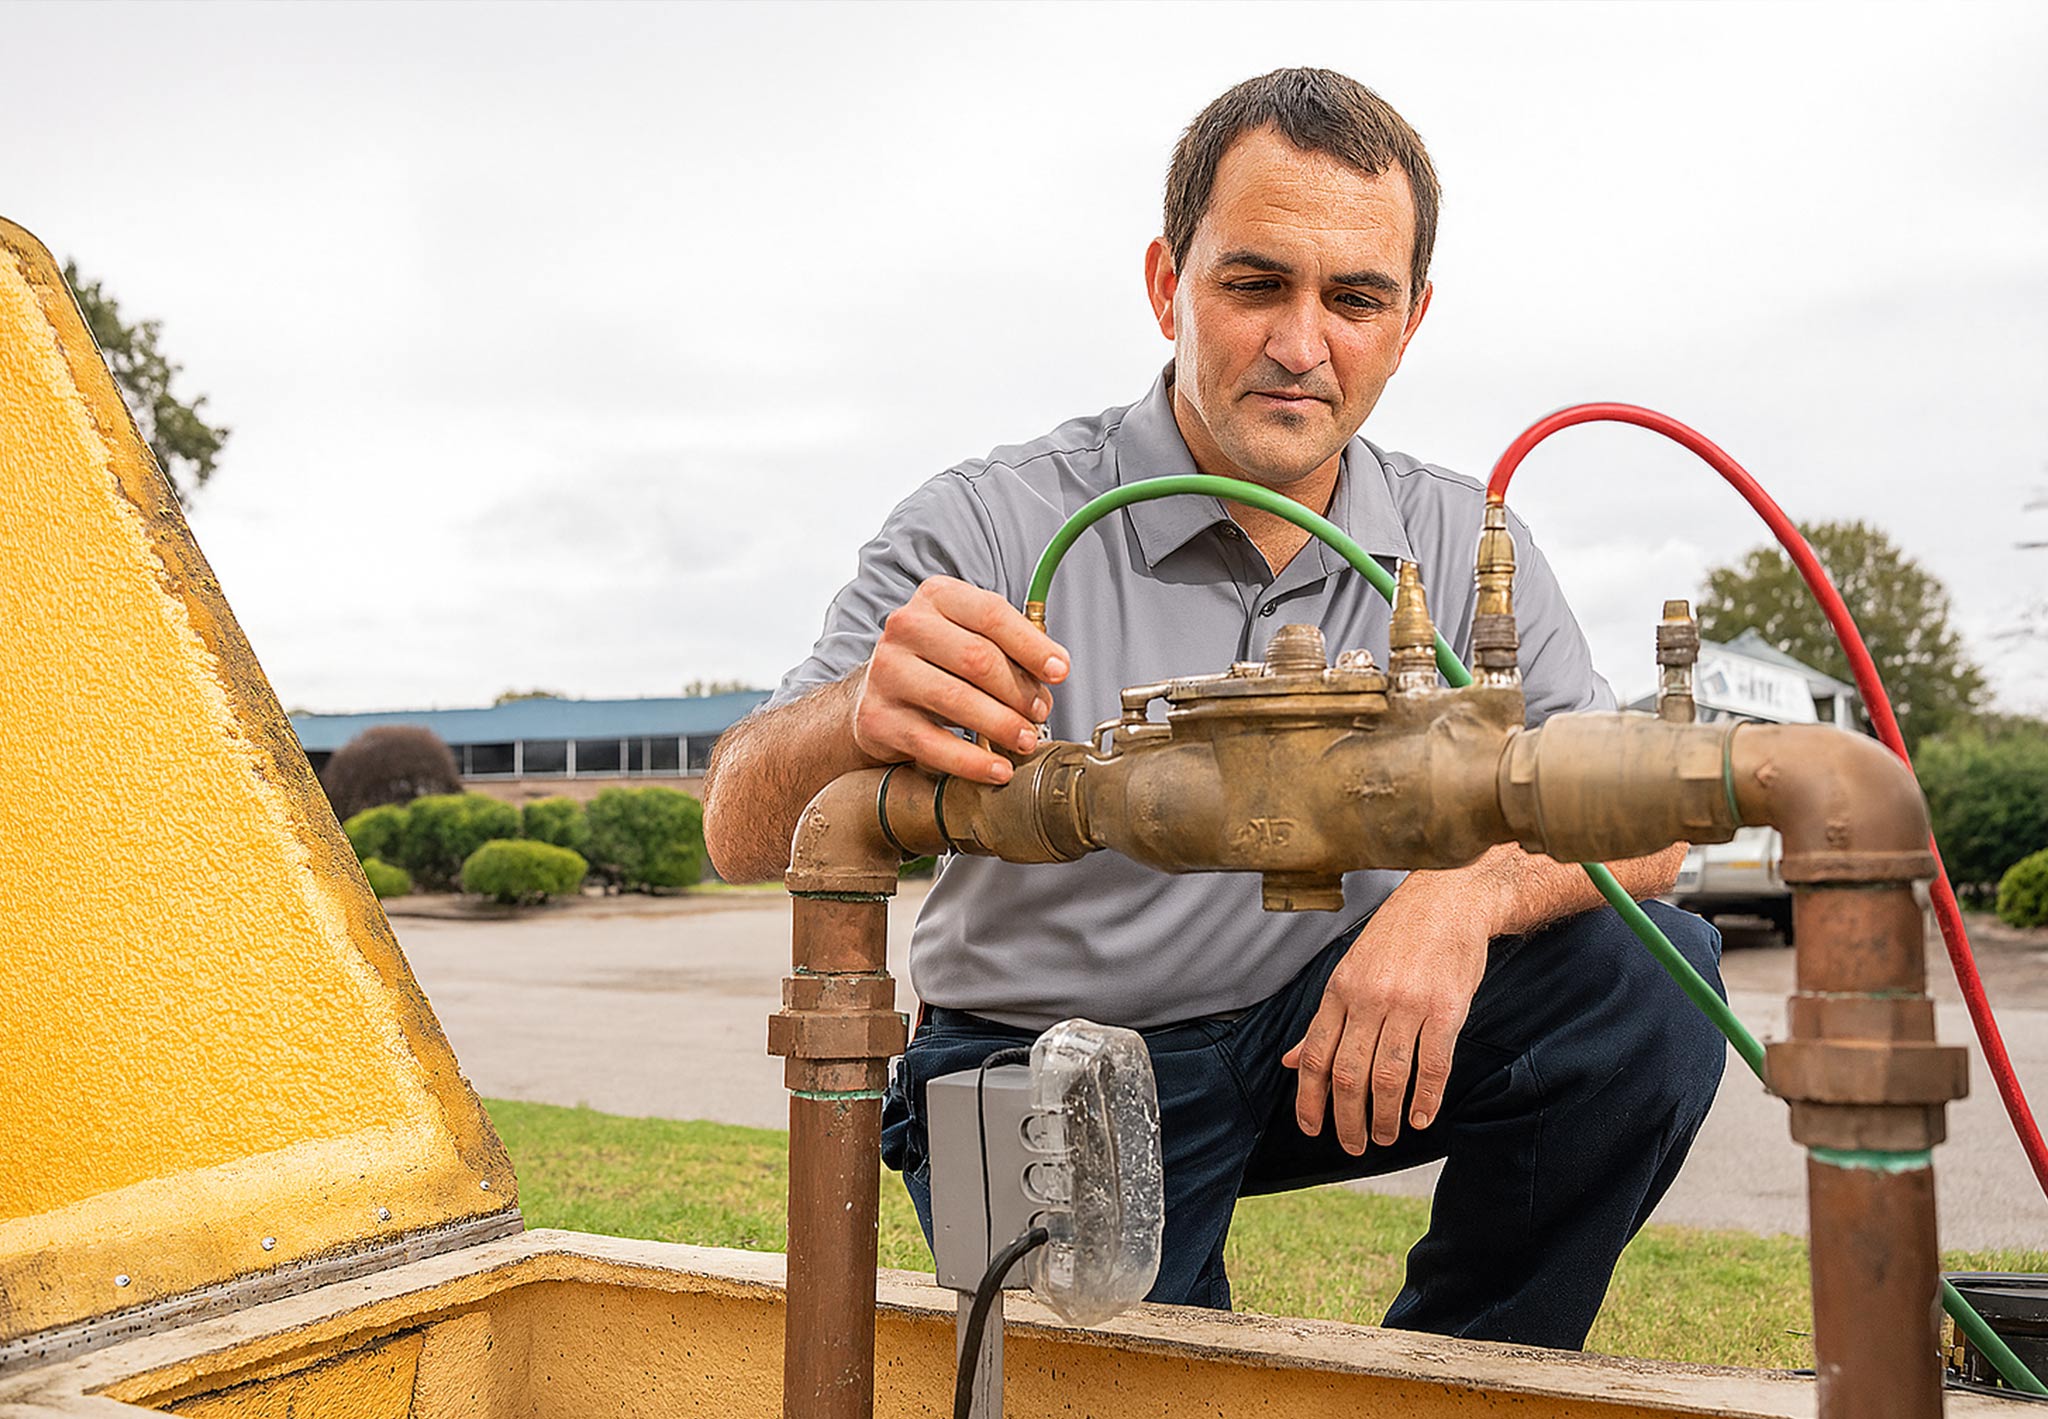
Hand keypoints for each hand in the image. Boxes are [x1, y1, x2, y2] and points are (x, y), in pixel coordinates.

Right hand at [852, 576, 1070, 785]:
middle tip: (1040, 713)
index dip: (1032, 646)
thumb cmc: (940, 664)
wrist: (877, 694)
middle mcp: (906, 627)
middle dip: (1018, 691)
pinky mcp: (877, 718)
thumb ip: (1012, 648)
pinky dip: (972, 762)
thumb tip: (1055, 670)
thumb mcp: (972, 638)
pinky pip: (933, 744)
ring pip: (956, 699)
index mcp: (936, 597)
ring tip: (1024, 740)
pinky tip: (998, 769)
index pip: (991, 613)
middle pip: (977, 658)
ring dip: (1001, 725)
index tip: (1059, 672)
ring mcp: (887, 672)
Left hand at [1281, 874, 1490, 1153]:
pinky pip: (1433, 1065)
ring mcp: (1408, 1004)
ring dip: (1384, 1117)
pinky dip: (1426, 1099)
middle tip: (1353, 1145)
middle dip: (1347, 1119)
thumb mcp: (1349, 969)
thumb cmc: (1397, 937)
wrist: (1449, 900)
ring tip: (1384, 1137)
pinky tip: (1421, 1119)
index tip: (1311, 1128)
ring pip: (1388, 1076)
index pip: (1314, 1055)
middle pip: (1348, 1074)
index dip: (1309, 1098)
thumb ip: (1324, 1019)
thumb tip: (1290, 1060)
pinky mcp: (1446, 1009)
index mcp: (1339, 990)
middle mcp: (1369, 999)